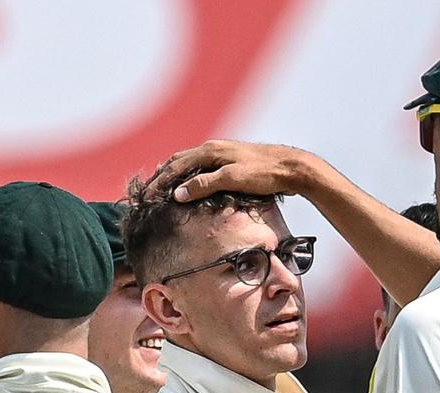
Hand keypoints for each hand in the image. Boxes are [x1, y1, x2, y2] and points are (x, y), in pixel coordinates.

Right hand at [148, 140, 318, 201]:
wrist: (292, 168)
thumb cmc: (264, 174)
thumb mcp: (232, 179)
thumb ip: (205, 185)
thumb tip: (178, 193)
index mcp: (210, 150)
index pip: (176, 166)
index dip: (160, 181)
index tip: (147, 195)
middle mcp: (214, 148)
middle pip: (179, 160)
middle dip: (162, 175)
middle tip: (148, 190)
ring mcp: (223, 154)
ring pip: (191, 162)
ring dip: (175, 173)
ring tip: (163, 185)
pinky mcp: (231, 162)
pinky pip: (202, 167)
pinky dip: (189, 175)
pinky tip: (192, 183)